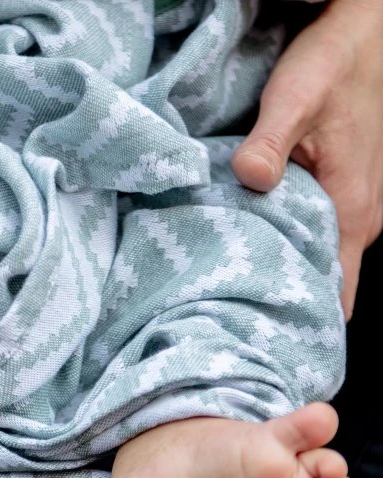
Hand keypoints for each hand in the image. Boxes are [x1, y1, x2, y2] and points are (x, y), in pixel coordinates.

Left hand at [232, 0, 382, 318]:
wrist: (359, 32)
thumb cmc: (333, 64)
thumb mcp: (295, 98)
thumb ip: (269, 143)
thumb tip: (249, 177)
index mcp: (353, 210)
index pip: (339, 294)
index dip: (303, 319)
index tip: (261, 334)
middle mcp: (357, 219)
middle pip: (322, 286)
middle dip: (279, 301)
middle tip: (228, 312)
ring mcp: (347, 208)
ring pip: (314, 263)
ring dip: (277, 272)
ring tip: (229, 285)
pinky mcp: (332, 196)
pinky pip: (309, 239)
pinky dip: (280, 247)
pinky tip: (245, 246)